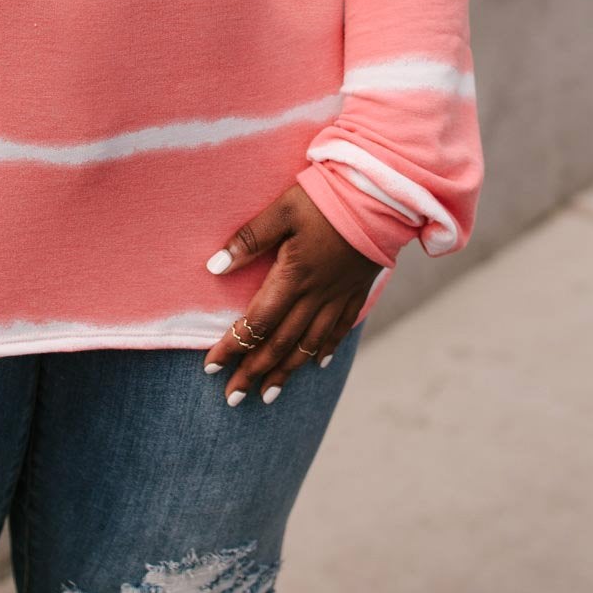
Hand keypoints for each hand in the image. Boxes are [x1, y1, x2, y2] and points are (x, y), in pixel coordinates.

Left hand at [203, 184, 381, 404]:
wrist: (381, 196)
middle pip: (281, 343)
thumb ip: (249, 239)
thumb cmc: (326, 197)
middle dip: (254, 371)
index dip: (233, 346)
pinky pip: (339, 330)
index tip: (211, 366)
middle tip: (233, 397)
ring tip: (268, 395)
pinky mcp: (356, 291)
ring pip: (309, 345)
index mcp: (294, 276)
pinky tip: (316, 363)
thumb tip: (214, 266)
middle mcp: (316, 294)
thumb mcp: (282, 210)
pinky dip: (325, 350)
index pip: (257, 322)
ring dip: (286, 371)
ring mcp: (338, 296)